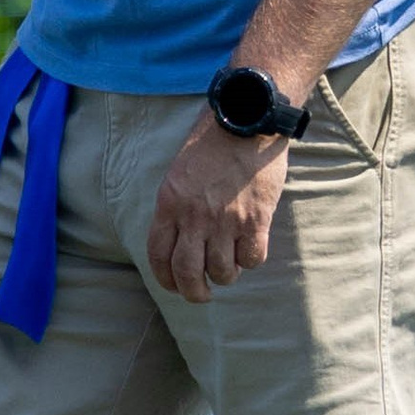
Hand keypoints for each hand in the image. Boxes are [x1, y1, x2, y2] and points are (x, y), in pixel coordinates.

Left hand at [147, 111, 292, 302]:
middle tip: (203, 294)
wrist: (247, 120)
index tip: (175, 286)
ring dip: (226, 275)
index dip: (166, 279)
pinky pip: (252, 258)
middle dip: (194, 292)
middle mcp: (194, 215)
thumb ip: (178, 206)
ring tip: (229, 265)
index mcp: (169, 203)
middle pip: (188, 273)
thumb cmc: (212, 143)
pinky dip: (250, 260)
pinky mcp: (256, 218)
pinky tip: (249, 248)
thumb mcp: (180, 172)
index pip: (159, 255)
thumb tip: (183, 240)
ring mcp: (226, 219)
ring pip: (222, 271)